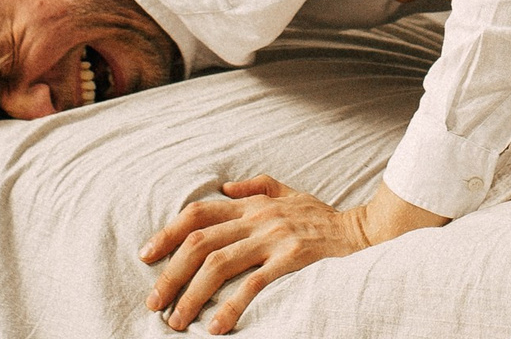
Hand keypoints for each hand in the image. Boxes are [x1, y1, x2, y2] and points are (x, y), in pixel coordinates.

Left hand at [141, 177, 437, 332]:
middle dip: (170, 273)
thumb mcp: (289, 191)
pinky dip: (230, 306)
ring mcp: (274, 238)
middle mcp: (257, 218)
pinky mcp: (291, 259)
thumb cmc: (323, 216)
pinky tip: (216, 327)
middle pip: (200, 242)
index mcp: (252, 203)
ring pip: (219, 264)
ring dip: (191, 295)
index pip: (198, 213)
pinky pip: (253, 284)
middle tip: (153, 302)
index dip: (167, 232)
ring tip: (177, 321)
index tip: (146, 256)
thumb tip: (223, 185)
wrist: (364, 231)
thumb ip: (256, 185)